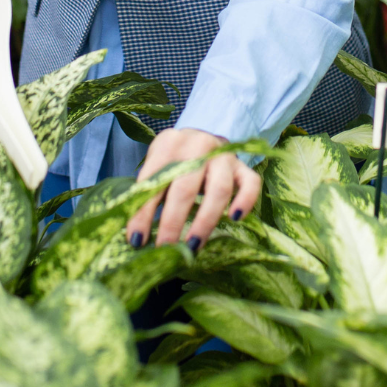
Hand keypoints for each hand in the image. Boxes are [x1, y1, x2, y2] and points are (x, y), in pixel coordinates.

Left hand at [126, 127, 260, 249]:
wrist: (202, 138)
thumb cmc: (174, 160)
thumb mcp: (157, 167)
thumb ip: (147, 193)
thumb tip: (135, 235)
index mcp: (169, 143)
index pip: (153, 180)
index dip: (143, 212)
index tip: (136, 239)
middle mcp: (198, 144)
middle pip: (186, 186)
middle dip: (173, 221)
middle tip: (165, 248)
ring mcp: (224, 155)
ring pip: (219, 189)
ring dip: (205, 221)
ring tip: (193, 245)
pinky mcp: (243, 166)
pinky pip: (251, 183)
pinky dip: (245, 201)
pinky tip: (235, 219)